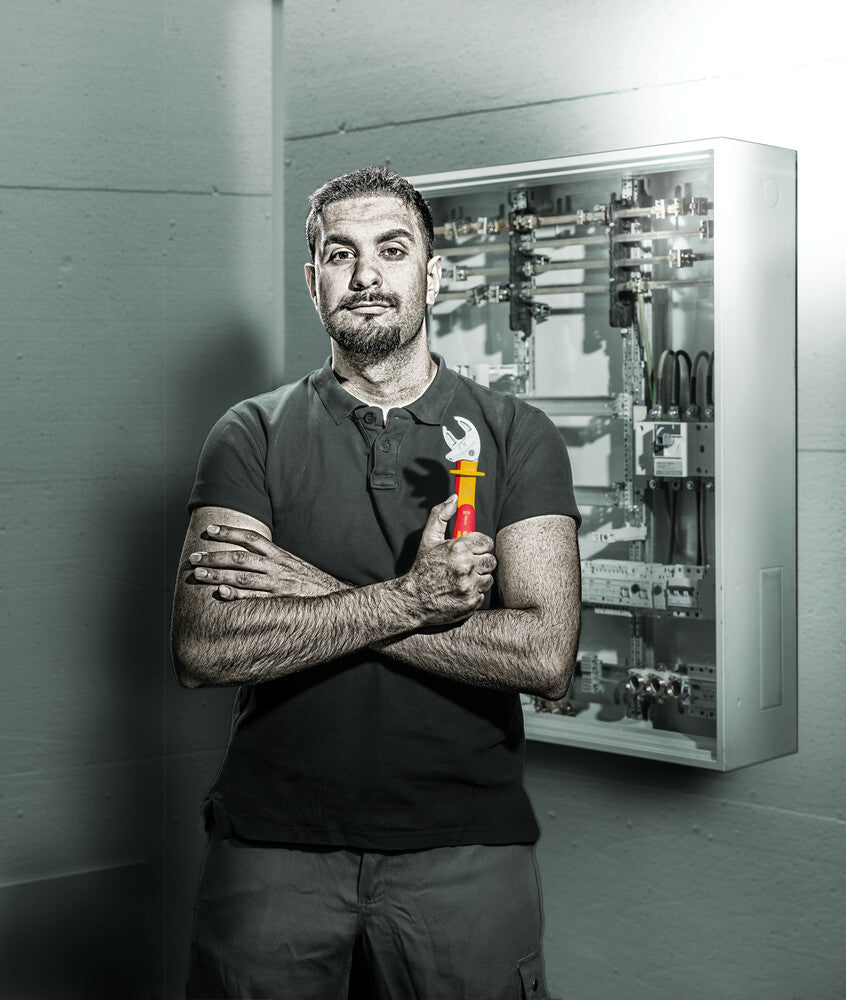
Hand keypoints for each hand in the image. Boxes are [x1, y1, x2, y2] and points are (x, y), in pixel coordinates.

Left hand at [188, 524, 347, 599]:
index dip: (229, 532)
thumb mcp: (294, 565)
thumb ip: (274, 560)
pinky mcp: (280, 600)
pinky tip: (221, 593)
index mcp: (280, 555)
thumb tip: (252, 555)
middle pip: (240, 557)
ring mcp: (278, 583)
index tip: (210, 530)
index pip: (251, 538)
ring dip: (218, 574)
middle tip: (194, 558)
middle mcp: (277, 566)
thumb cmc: (312, 584)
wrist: (337, 598)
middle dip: (215, 556)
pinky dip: (237, 595)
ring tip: (198, 574)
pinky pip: (255, 598)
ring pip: (243, 576)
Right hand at [401, 495, 496, 626]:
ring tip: (462, 578)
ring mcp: (469, 585)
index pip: (486, 542)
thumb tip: (454, 499)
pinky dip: (474, 592)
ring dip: (478, 577)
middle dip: (480, 561)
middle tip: (466, 564)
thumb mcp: (429, 539)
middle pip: (490, 560)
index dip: (479, 545)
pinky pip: (482, 593)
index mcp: (457, 548)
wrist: (413, 600)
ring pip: (488, 577)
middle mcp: (465, 566)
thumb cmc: (422, 568)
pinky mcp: (471, 602)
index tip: (472, 549)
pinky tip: (460, 590)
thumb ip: (441, 516)